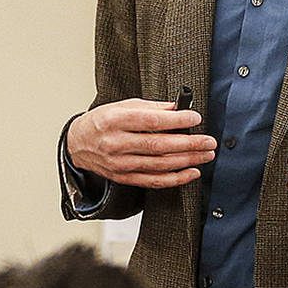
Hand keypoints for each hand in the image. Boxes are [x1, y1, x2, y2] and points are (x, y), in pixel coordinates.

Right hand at [66, 97, 215, 188]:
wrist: (78, 144)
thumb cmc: (102, 121)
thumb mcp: (122, 106)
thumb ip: (151, 107)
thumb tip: (178, 108)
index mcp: (115, 120)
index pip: (151, 121)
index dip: (176, 120)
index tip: (195, 117)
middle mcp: (116, 144)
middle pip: (158, 145)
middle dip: (188, 144)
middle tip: (209, 141)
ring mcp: (120, 164)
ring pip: (159, 165)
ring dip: (187, 161)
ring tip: (206, 155)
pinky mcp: (124, 178)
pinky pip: (153, 181)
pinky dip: (175, 178)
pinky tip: (191, 172)